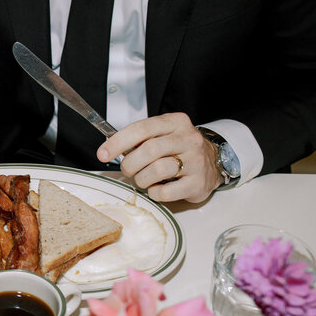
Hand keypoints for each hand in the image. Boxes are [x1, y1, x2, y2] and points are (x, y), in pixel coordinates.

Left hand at [97, 113, 222, 202]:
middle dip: (130, 164)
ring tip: (144, 179)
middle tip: (128, 170)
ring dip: (142, 179)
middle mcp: (188, 139)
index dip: (118, 142)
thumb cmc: (178, 150)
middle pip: (148, 150)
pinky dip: (154, 193)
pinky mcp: (198, 183)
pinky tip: (157, 188)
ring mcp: (196, 161)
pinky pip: (166, 192)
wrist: (212, 163)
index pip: (142, 128)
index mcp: (175, 122)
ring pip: (157, 170)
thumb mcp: (162, 135)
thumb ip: (139, 139)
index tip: (102, 153)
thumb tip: (108, 149)